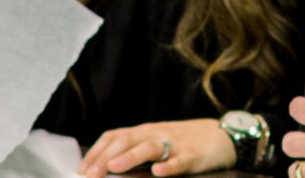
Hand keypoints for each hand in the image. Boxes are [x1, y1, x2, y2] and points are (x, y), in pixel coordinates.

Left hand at [78, 118, 233, 176]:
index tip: (81, 169)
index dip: (96, 151)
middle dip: (105, 157)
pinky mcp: (193, 155)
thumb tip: (106, 168)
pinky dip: (168, 166)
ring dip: (130, 157)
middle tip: (89, 174)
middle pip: (126, 140)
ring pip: (149, 147)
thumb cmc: (185, 142)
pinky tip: (158, 172)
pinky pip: (179, 160)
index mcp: (144, 131)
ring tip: (113, 168)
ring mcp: (175, 144)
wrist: (222, 135)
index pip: (115, 136)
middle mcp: (156, 134)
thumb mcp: (157, 142)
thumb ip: (135, 152)